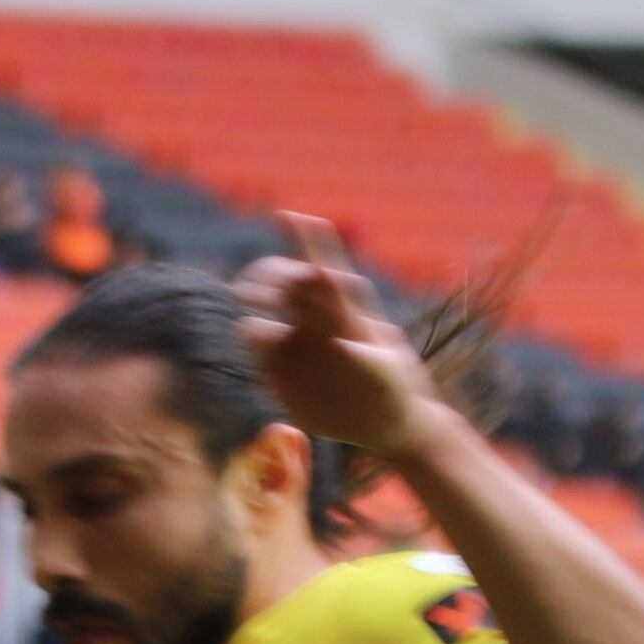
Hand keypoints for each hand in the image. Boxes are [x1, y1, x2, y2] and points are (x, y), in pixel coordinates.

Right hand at [232, 214, 441, 459]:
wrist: (382, 427)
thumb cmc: (394, 393)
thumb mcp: (388, 377)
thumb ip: (369, 360)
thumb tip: (345, 343)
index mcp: (342, 308)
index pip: (320, 264)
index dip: (304, 237)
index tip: (287, 216)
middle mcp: (314, 317)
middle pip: (282, 278)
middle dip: (269, 275)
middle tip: (262, 289)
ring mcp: (293, 340)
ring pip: (261, 307)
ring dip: (252, 298)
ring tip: (248, 303)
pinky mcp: (276, 367)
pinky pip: (254, 342)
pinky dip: (249, 335)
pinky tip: (252, 338)